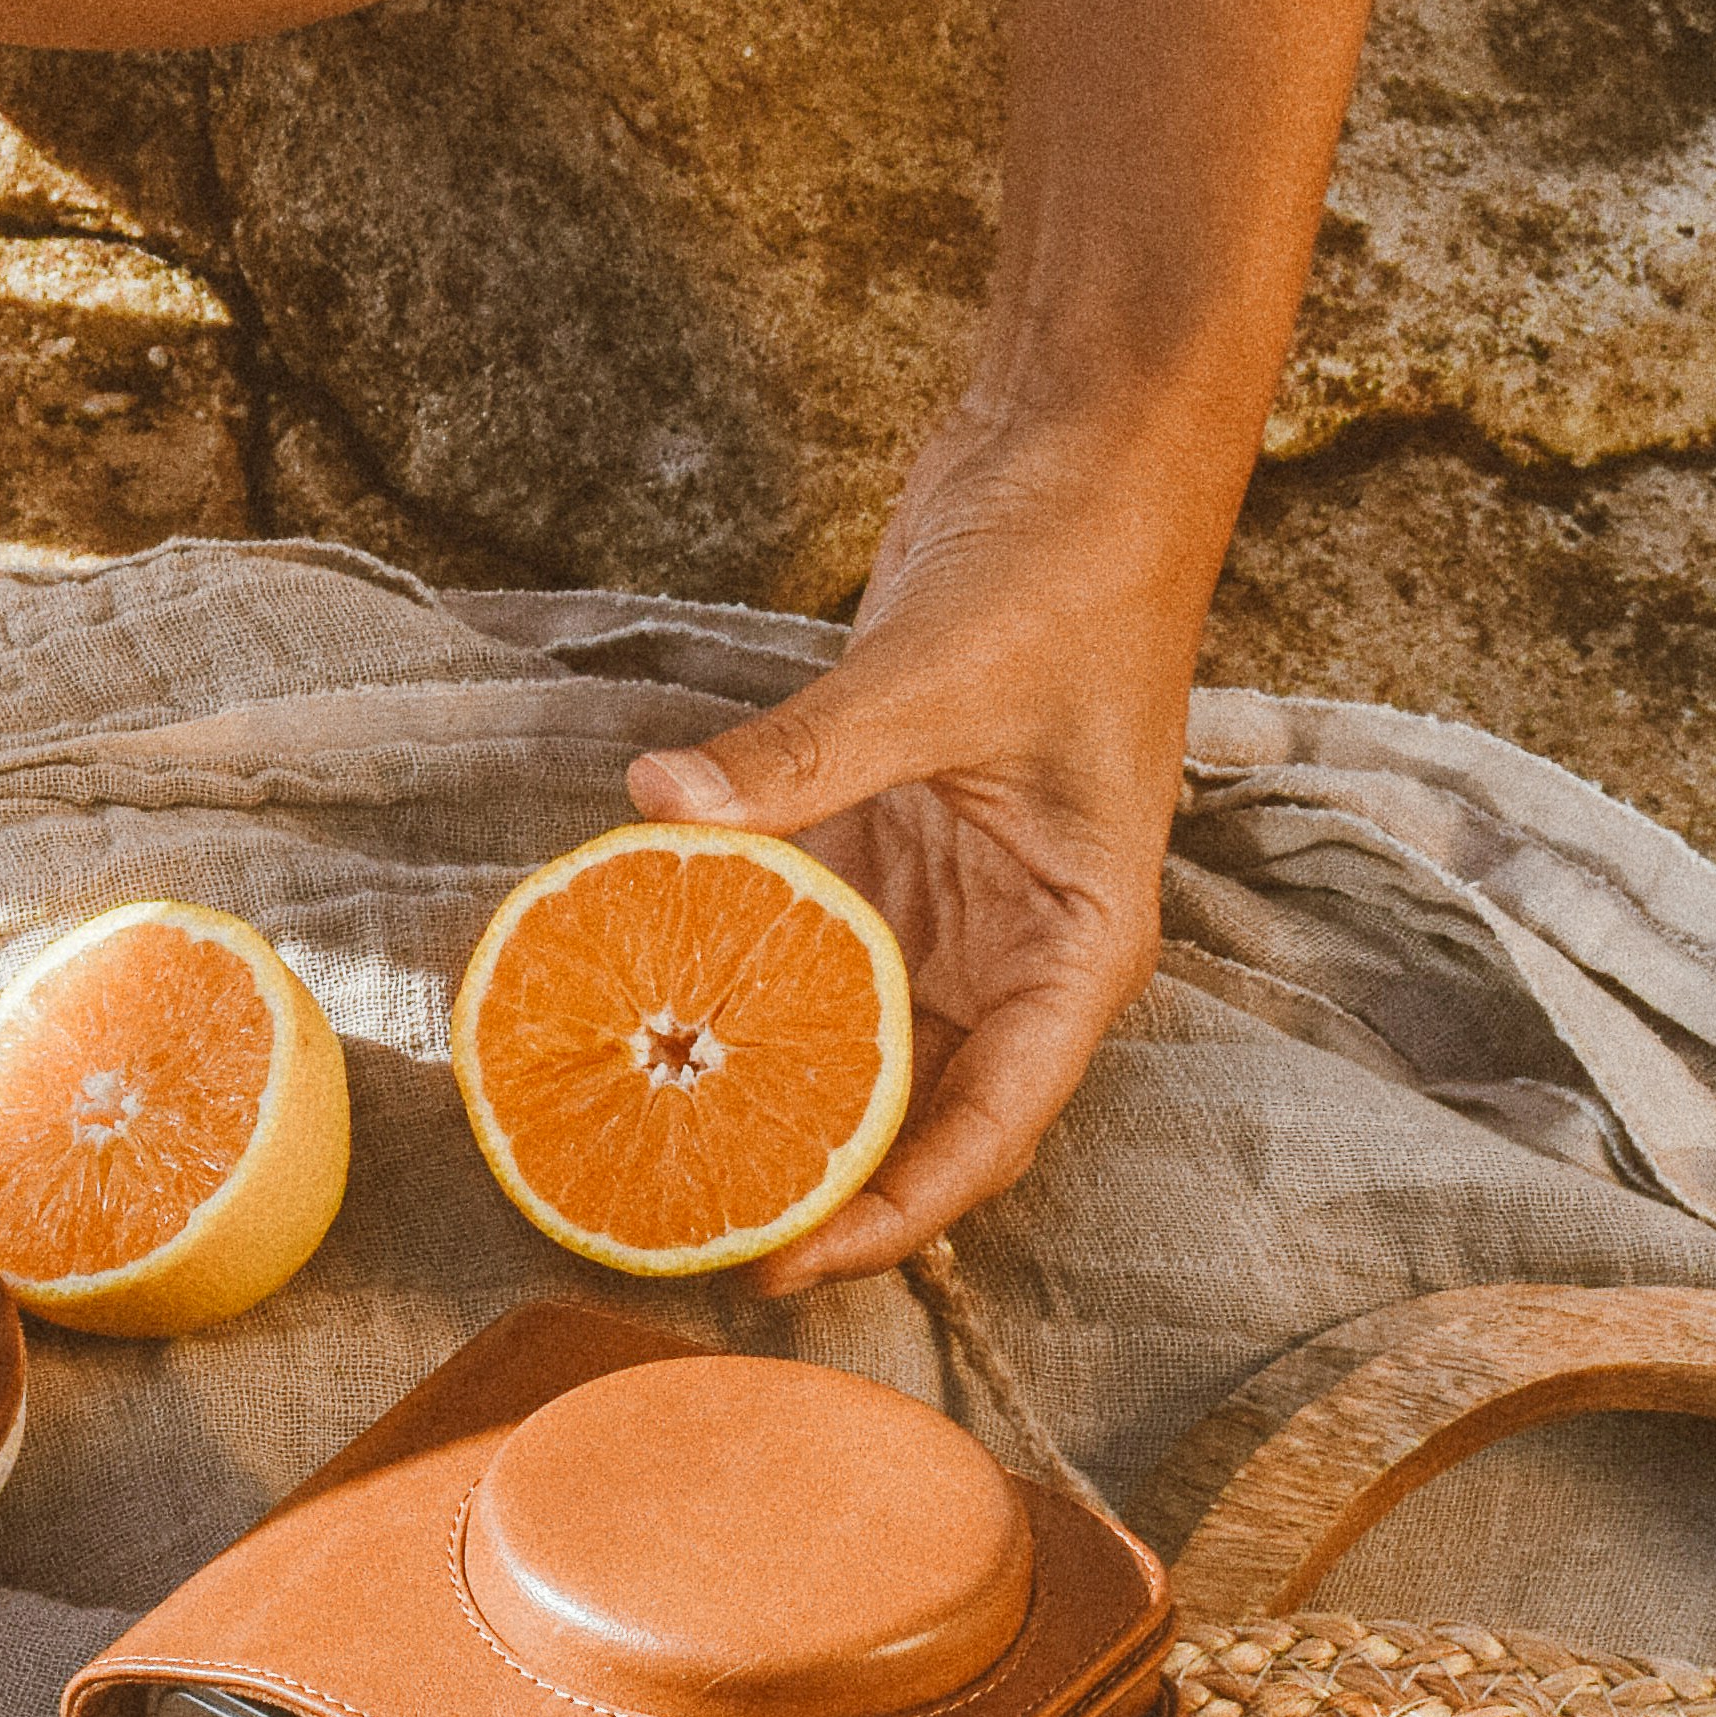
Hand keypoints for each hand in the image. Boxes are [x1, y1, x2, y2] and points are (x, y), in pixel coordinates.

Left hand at [625, 394, 1207, 1290]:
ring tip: (642, 1157)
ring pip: (846, 1040)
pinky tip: (636, 1008)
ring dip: (758, 1091)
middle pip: (910, 1114)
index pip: (988, 1131)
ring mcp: (944, 902)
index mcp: (1074, 948)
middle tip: (680, 1237)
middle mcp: (1012, 949)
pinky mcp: (880, 842)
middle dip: (805, 1181)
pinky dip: (728, 974)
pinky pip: (798, 940)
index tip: (784, 1267)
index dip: (889, 1214)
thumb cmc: (1069, 568)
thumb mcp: (936, 675)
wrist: (1079, 450)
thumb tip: (663, 799)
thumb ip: (803, 754)